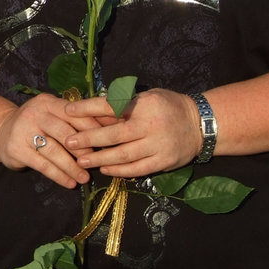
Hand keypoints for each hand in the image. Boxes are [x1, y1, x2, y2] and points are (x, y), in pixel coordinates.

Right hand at [0, 93, 104, 187]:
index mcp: (48, 102)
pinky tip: (70, 183)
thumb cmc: (37, 125)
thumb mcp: (53, 115)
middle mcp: (34, 113)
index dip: (92, 130)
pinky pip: (43, 165)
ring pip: (54, 151)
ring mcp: (22, 130)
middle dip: (83, 150)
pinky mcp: (16, 149)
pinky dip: (59, 176)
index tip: (107, 144)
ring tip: (85, 178)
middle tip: (96, 163)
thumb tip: (112, 125)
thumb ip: (76, 119)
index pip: (75, 115)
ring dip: (72, 167)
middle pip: (65, 133)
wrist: (1, 131)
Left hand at [64, 89, 201, 176]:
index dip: (87, 107)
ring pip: (124, 155)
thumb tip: (92, 111)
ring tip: (81, 161)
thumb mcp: (146, 97)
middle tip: (69, 143)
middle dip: (89, 139)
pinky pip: (138, 169)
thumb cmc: (167, 106)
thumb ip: (123, 104)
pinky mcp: (165, 161)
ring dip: (100, 159)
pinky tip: (105, 170)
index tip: (67, 110)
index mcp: (144, 104)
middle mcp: (150, 125)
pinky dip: (120, 171)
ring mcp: (158, 146)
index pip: (110, 105)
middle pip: (114, 135)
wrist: (201, 124)